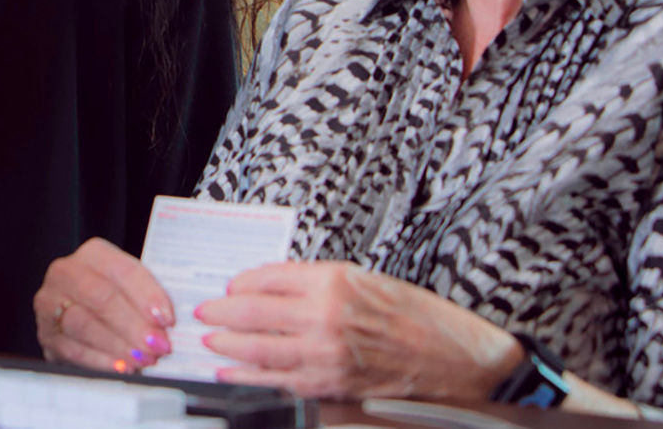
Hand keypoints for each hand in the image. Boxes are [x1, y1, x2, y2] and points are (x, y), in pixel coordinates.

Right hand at [34, 237, 174, 372]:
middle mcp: (66, 272)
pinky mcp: (46, 333)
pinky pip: (72, 348)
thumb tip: (165, 324)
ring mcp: (50, 302)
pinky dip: (99, 360)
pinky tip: (119, 367)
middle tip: (156, 345)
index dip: (146, 296)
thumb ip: (147, 300)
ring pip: (83, 323)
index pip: (122, 271)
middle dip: (132, 324)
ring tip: (141, 359)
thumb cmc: (115, 298)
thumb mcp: (132, 289)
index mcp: (93, 254)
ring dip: (117, 345)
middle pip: (100, 296)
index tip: (166, 320)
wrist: (80, 311)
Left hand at [196, 261, 517, 399]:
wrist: (456, 359)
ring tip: (209, 339)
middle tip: (206, 311)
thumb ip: (319, 282)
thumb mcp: (366, 280)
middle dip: (221, 312)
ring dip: (226, 343)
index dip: (241, 282)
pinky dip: (246, 375)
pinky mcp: (328, 385)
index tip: (230, 285)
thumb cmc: (419, 318)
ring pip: (256, 349)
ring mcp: (323, 354)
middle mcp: (323, 316)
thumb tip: (275, 287)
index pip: (267, 277)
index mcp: (333, 282)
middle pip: (252, 312)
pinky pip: (276, 380)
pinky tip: (230, 371)